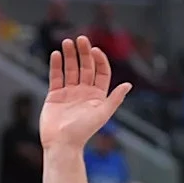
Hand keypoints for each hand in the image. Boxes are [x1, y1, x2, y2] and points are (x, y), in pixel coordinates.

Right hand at [39, 36, 131, 150]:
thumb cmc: (83, 131)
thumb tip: (128, 85)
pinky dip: (56, 65)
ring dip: (69, 55)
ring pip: (70, 69)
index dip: (100, 60)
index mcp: (97, 96)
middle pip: (86, 67)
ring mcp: (69, 93)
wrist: (62, 143)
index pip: (101, 72)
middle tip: (80, 39)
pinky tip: (56, 54)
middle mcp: (84, 92)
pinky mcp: (55, 95)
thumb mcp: (103, 114)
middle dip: (83, 52)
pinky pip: (56, 77)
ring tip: (67, 42)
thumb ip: (115, 98)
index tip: (94, 50)